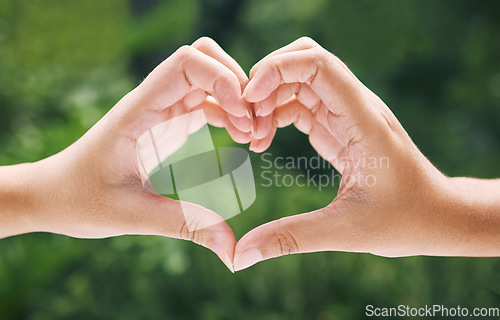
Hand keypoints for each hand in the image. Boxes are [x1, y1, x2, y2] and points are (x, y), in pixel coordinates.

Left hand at [0, 37, 251, 271]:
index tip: (241, 119)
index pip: (186, 64)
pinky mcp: (169, 123)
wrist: (55, 194)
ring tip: (254, 138)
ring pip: (211, 80)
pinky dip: (230, 114)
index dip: (222, 80)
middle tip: (253, 127)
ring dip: (239, 101)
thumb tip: (233, 251)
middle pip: (205, 60)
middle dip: (238, 85)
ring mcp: (162, 110)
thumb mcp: (132, 215)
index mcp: (137, 111)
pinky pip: (208, 104)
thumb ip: (185, 227)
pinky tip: (241, 140)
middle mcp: (152, 102)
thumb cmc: (81, 200)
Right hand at [234, 37, 499, 270]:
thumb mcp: (345, 232)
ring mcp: (346, 115)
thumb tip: (241, 256)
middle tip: (245, 120)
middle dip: (266, 81)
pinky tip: (263, 143)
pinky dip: (275, 115)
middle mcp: (355, 108)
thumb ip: (290, 239)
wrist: (436, 216)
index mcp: (362, 121)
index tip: (249, 100)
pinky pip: (300, 105)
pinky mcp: (338, 127)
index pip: (319, 65)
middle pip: (303, 62)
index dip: (278, 68)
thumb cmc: (403, 221)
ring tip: (252, 138)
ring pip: (298, 82)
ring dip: (267, 100)